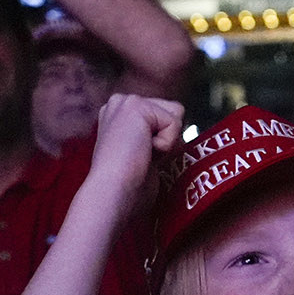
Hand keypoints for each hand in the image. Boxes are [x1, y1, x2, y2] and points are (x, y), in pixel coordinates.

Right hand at [89, 92, 183, 214]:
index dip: (163, 141)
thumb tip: (180, 139)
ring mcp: (126, 102)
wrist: (113, 193)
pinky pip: (174, 123)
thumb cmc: (126, 186)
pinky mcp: (136, 106)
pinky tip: (143, 152)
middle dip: (167, 138)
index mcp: (119, 115)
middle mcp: (120, 103)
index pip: (163, 116)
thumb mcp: (144, 154)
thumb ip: (157, 139)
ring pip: (175, 114)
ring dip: (168, 140)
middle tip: (144, 156)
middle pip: (172, 111)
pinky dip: (166, 144)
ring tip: (143, 153)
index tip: (142, 158)